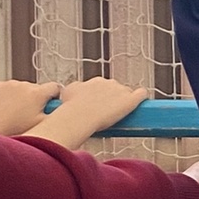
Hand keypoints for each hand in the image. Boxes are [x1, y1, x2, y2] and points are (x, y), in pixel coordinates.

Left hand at [0, 78, 59, 135]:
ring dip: (22, 97)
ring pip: (22, 89)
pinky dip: (8, 96)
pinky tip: (6, 109)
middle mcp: (24, 85)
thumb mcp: (42, 126)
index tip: (51, 104)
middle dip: (36, 99)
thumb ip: (56, 116)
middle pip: (37, 89)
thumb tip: (65, 112)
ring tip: (16, 114)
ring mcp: (9, 84)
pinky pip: (8, 89)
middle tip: (31, 115)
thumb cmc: (15, 131)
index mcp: (37, 93)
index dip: (55, 97)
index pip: (55, 87)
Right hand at [29, 75, 147, 149]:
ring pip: (126, 93)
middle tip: (109, 114)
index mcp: (91, 82)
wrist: (79, 116)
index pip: (99, 88)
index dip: (99, 99)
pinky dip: (142, 97)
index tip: (98, 108)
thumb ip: (64, 100)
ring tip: (123, 114)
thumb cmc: (68, 112)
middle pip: (114, 89)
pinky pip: (141, 94)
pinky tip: (144, 102)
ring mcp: (119, 90)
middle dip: (112, 99)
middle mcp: (106, 82)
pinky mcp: (130, 100)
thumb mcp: (62, 101)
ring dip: (125, 101)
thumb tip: (54, 108)